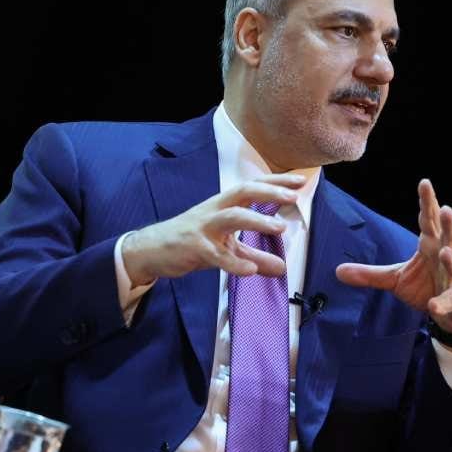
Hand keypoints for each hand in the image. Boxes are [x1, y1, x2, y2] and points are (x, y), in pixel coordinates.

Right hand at [121, 173, 306, 284]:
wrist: (151, 250)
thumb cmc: (192, 242)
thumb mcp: (227, 248)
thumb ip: (255, 256)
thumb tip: (281, 268)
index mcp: (224, 205)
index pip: (253, 187)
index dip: (276, 182)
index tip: (300, 181)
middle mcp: (214, 210)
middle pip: (243, 192)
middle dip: (269, 192)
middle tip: (293, 197)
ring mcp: (203, 227)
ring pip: (231, 217)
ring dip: (257, 220)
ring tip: (280, 228)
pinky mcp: (192, 247)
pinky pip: (215, 254)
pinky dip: (234, 262)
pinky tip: (250, 270)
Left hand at [336, 179, 451, 335]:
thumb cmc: (428, 285)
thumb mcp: (395, 278)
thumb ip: (370, 274)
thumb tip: (337, 271)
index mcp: (431, 243)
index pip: (429, 219)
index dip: (428, 202)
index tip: (425, 183)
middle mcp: (447, 254)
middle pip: (449, 235)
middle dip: (449, 223)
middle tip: (446, 210)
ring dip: (451, 259)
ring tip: (445, 253)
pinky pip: (450, 299)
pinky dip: (442, 302)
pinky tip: (432, 306)